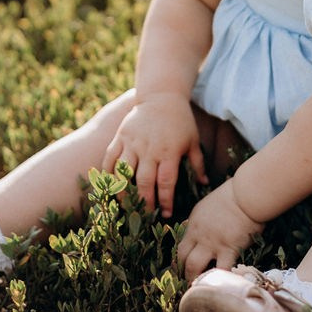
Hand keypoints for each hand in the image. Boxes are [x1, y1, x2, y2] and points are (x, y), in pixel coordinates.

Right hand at [102, 94, 207, 217]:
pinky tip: (108, 186)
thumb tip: (204, 183)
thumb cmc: (180, 120)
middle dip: (144, 202)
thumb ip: (198, 163)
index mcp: (169, 151)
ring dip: (122, 192)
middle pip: (143, 182)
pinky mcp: (120, 136)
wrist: (162, 95)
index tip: (166, 214)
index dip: (165, 201)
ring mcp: (133, 142)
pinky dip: (107, 174)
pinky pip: (110, 158)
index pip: (166, 182)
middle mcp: (149, 149)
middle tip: (145, 216)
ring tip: (124, 206)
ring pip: (123, 172)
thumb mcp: (193, 140)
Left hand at [176, 178, 261, 279]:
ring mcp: (212, 243)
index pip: (181, 246)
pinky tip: (220, 287)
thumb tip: (197, 228)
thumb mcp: (209, 205)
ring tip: (199, 289)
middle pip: (183, 258)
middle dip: (183, 272)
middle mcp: (199, 234)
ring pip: (194, 267)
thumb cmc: (234, 195)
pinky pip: (221, 270)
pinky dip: (219, 279)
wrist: (247, 194)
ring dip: (194, 280)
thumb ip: (202, 219)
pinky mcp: (228, 249)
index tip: (184, 270)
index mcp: (194, 223)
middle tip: (188, 283)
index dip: (181, 261)